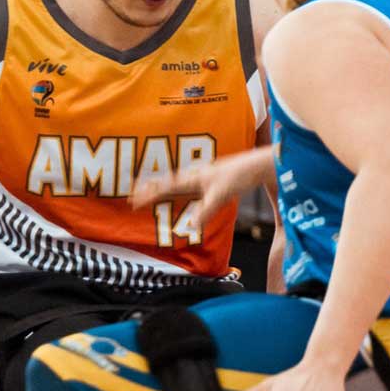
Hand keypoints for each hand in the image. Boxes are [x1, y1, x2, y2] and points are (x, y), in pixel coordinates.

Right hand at [130, 148, 265, 220]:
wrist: (258, 164)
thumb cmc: (240, 177)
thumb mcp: (221, 196)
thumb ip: (206, 211)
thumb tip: (190, 226)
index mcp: (193, 179)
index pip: (164, 188)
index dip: (148, 195)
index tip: (131, 202)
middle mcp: (195, 174)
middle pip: (166, 182)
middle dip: (148, 189)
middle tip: (131, 194)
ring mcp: (204, 175)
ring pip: (176, 181)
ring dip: (162, 186)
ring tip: (150, 190)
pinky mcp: (213, 177)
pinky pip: (189, 182)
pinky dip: (179, 186)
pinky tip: (184, 188)